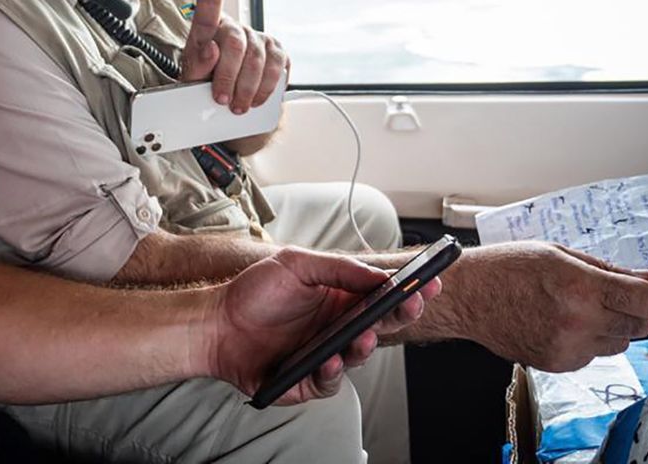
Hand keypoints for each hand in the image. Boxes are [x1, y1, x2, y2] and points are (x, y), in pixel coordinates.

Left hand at [181, 0, 288, 113]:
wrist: (227, 108)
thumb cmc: (202, 89)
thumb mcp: (188, 81)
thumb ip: (195, 66)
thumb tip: (211, 49)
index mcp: (206, 29)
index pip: (210, 1)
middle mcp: (233, 28)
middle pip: (235, 44)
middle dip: (229, 77)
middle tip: (223, 100)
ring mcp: (258, 38)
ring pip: (258, 59)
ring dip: (248, 88)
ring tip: (238, 106)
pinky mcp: (277, 52)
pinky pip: (278, 66)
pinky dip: (268, 87)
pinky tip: (257, 97)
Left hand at [205, 247, 440, 404]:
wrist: (216, 323)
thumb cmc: (255, 292)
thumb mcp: (296, 264)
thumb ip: (338, 268)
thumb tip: (378, 276)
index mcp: (341, 300)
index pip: (384, 297)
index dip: (409, 290)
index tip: (430, 279)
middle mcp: (338, 329)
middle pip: (382, 327)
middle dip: (402, 315)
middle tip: (412, 304)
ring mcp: (325, 356)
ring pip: (359, 357)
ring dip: (366, 346)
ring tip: (364, 333)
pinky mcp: (307, 382)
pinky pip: (329, 383)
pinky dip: (332, 373)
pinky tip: (329, 359)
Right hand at [460, 242, 647, 370]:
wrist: (466, 297)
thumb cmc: (504, 268)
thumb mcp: (555, 253)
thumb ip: (604, 268)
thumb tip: (643, 279)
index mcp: (579, 286)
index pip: (647, 301)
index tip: (643, 292)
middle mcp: (577, 320)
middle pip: (640, 326)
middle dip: (632, 311)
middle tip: (609, 299)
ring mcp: (567, 346)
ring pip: (618, 344)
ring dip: (608, 328)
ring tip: (575, 310)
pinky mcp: (557, 363)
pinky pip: (591, 355)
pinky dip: (584, 341)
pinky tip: (558, 323)